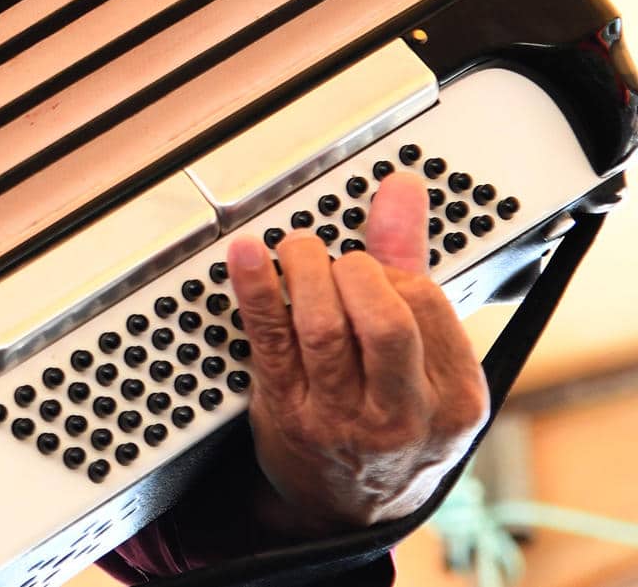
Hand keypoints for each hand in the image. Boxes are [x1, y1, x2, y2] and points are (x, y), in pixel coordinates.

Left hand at [224, 170, 488, 535]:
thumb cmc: (395, 424)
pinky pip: (267, 341)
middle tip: (333, 261)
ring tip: (294, 253)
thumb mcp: (428, 363)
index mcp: (454, 397)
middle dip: (352, 270)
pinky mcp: (287, 414)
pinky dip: (253, 290)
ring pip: (322, 327)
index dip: (389, 268)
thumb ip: (411, 266)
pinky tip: (242, 257)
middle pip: (382, 318)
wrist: (350, 508)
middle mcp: (402, 413)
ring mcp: (340, 418)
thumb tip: (402, 189)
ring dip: (302, 271)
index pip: (425, 303)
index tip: (367, 260)